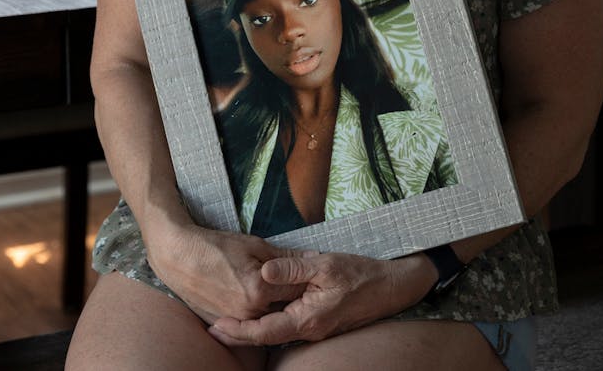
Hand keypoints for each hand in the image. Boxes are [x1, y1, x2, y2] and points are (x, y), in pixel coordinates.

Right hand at [144, 222, 312, 323]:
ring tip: (270, 285)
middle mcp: (248, 311)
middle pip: (282, 306)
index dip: (305, 279)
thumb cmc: (216, 247)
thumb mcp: (255, 245)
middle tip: (293, 279)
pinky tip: (251, 293)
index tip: (310, 272)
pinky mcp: (222, 322)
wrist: (178, 256)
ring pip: (266, 315)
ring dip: (273, 303)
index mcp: (259, 291)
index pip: (296, 289)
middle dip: (291, 294)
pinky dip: (254, 309)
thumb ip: (286, 256)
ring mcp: (234, 320)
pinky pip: (247, 319)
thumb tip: (313, 257)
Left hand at [206, 251, 436, 345]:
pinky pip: (287, 327)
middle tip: (210, 326)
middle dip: (238, 334)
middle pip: (265, 337)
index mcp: (307, 319)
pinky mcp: (318, 323)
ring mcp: (314, 329)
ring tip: (226, 320)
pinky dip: (268, 322)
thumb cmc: (361, 274)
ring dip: (251, 329)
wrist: (392, 287)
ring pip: (275, 333)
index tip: (215, 326)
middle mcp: (308, 330)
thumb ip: (292, 269)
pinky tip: (256, 312)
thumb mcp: (325, 265)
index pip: (264, 333)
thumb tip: (262, 274)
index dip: (237, 332)